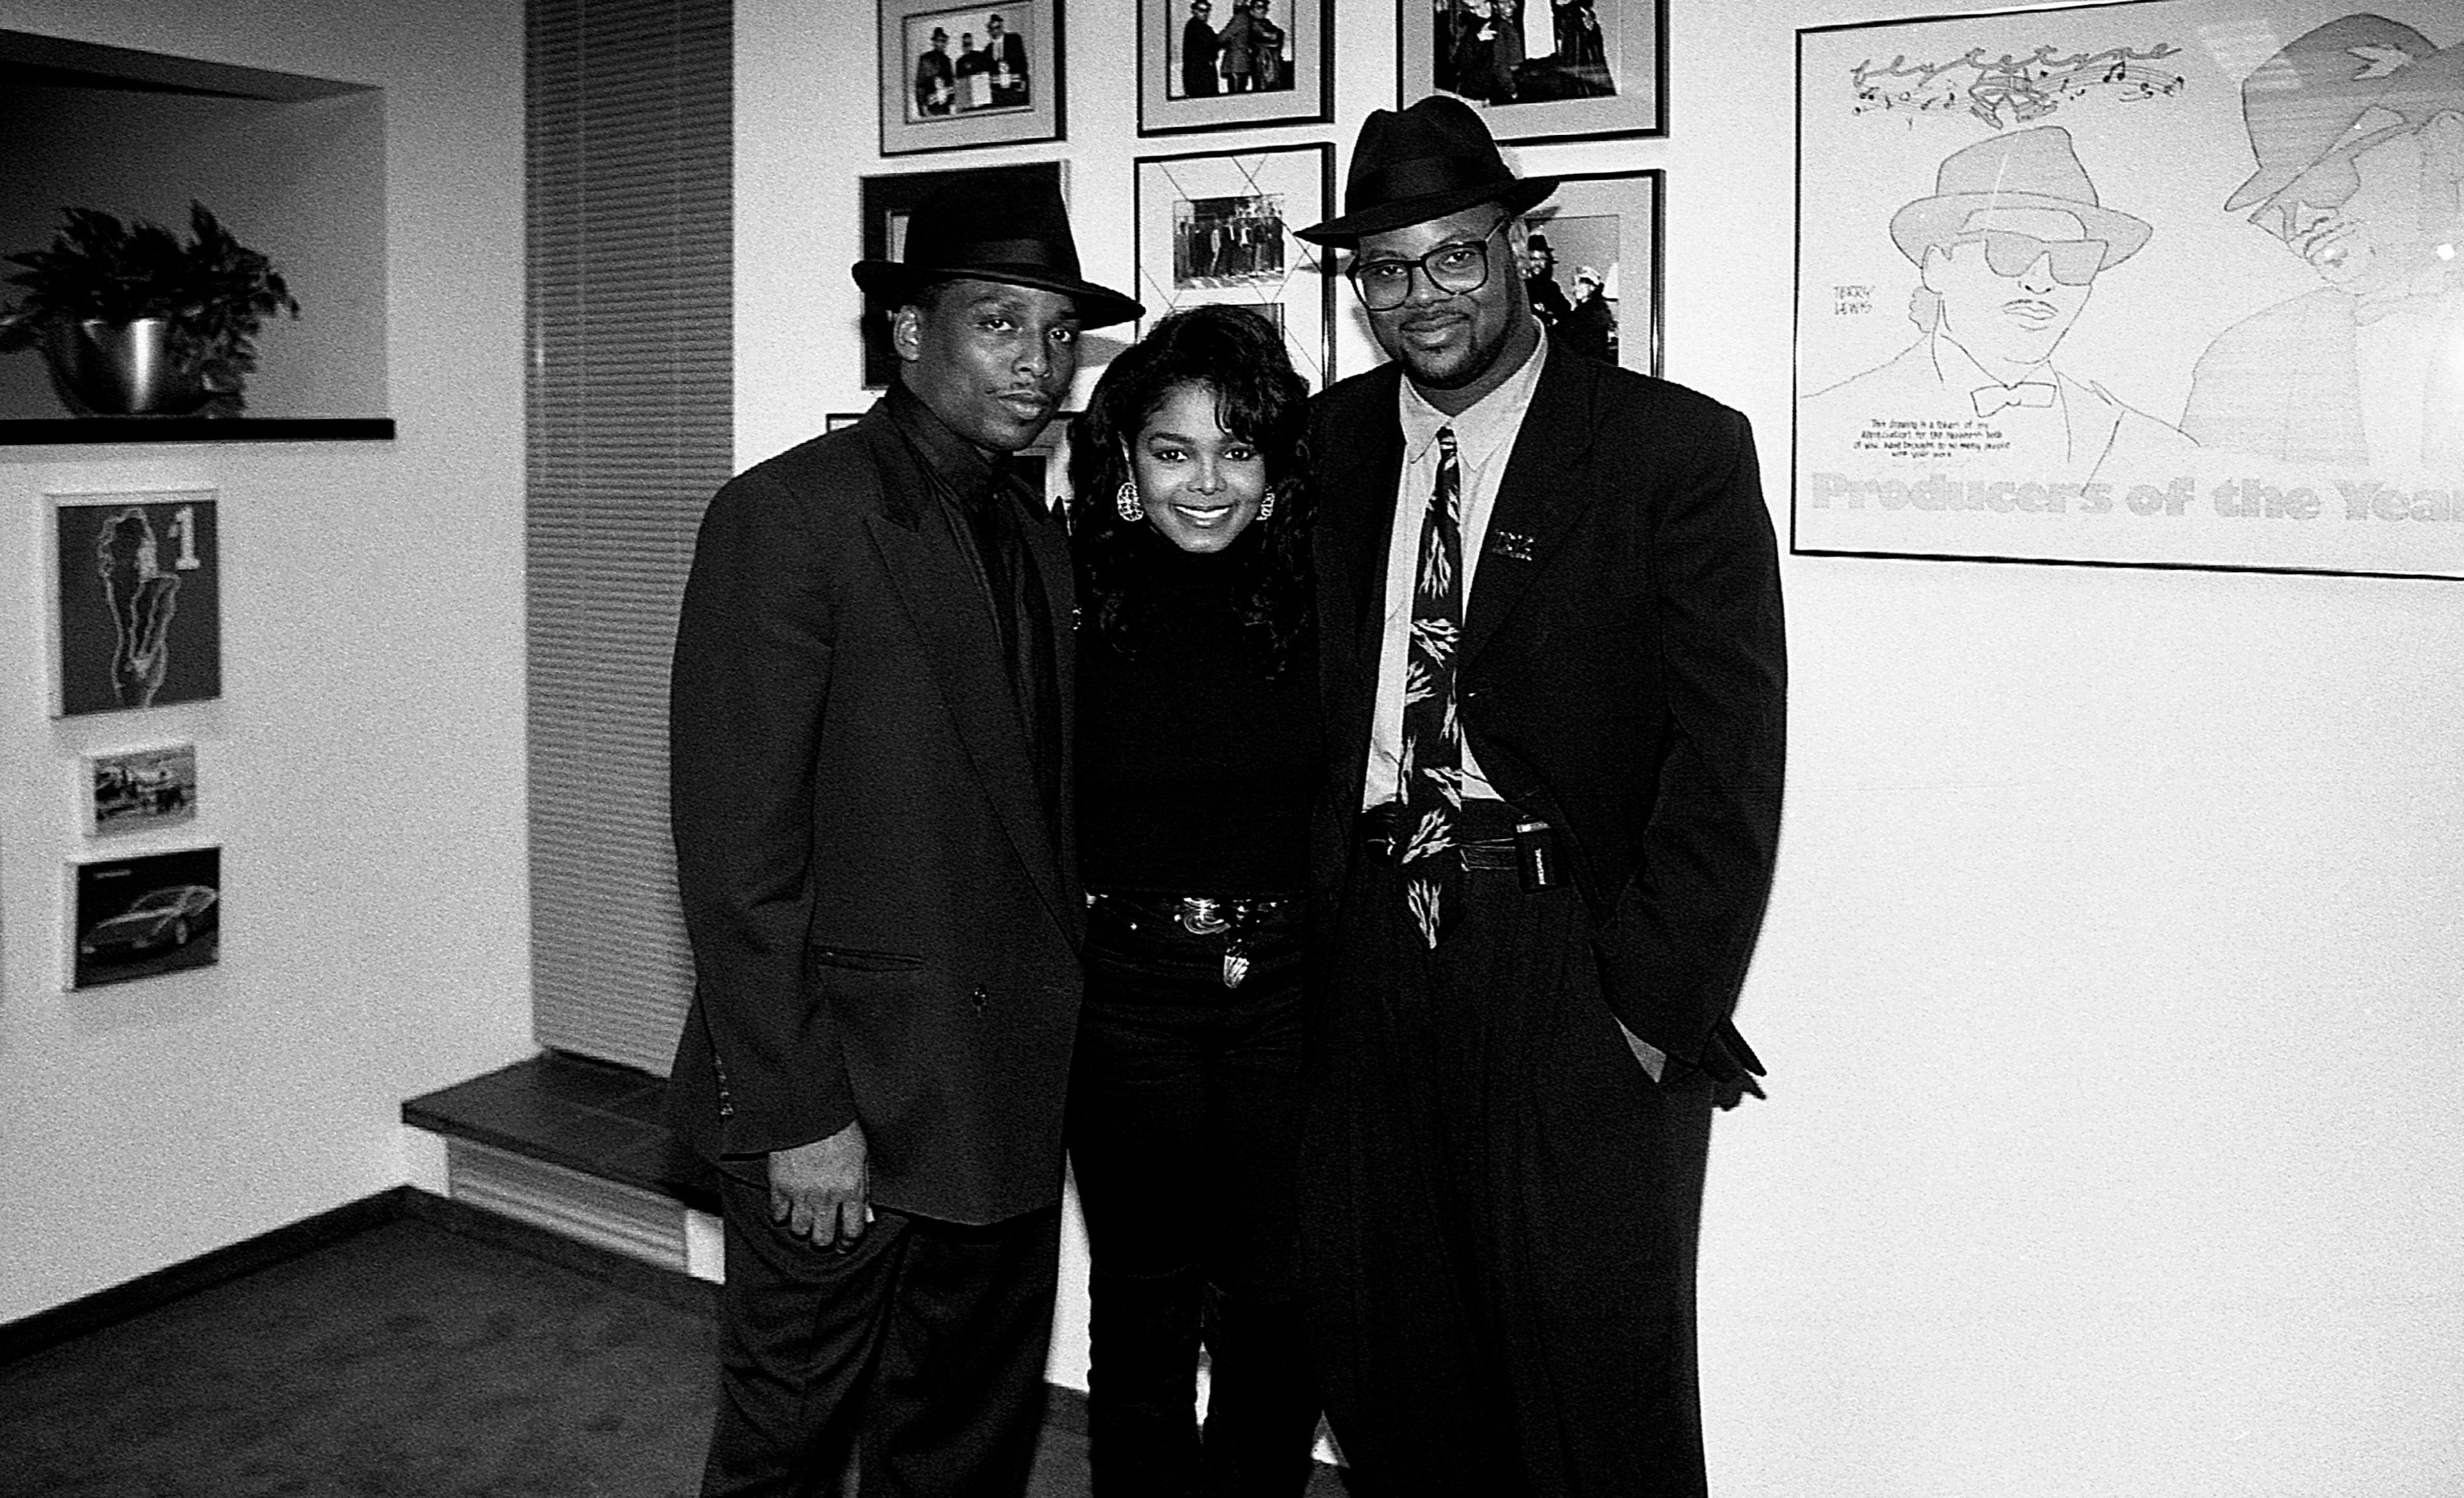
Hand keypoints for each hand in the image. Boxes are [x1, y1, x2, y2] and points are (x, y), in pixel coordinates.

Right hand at [767, 1121, 868, 1249]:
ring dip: (803, 1227)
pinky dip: (782, 1215)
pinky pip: (778, 1215)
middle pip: (823, 1238)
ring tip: (805, 1218)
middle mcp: (826, 1196)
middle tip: (823, 1235)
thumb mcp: (862, 1157)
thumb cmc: (838, 1128)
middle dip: (824, 1240)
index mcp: (851, 1189)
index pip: (852, 1231)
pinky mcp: (779, 1187)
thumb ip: (863, 1188)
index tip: (844, 1244)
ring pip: (799, 1231)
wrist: (808, 1112)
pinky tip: (787, 1207)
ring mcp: (801, 1194)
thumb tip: (865, 1213)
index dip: (848, 1243)